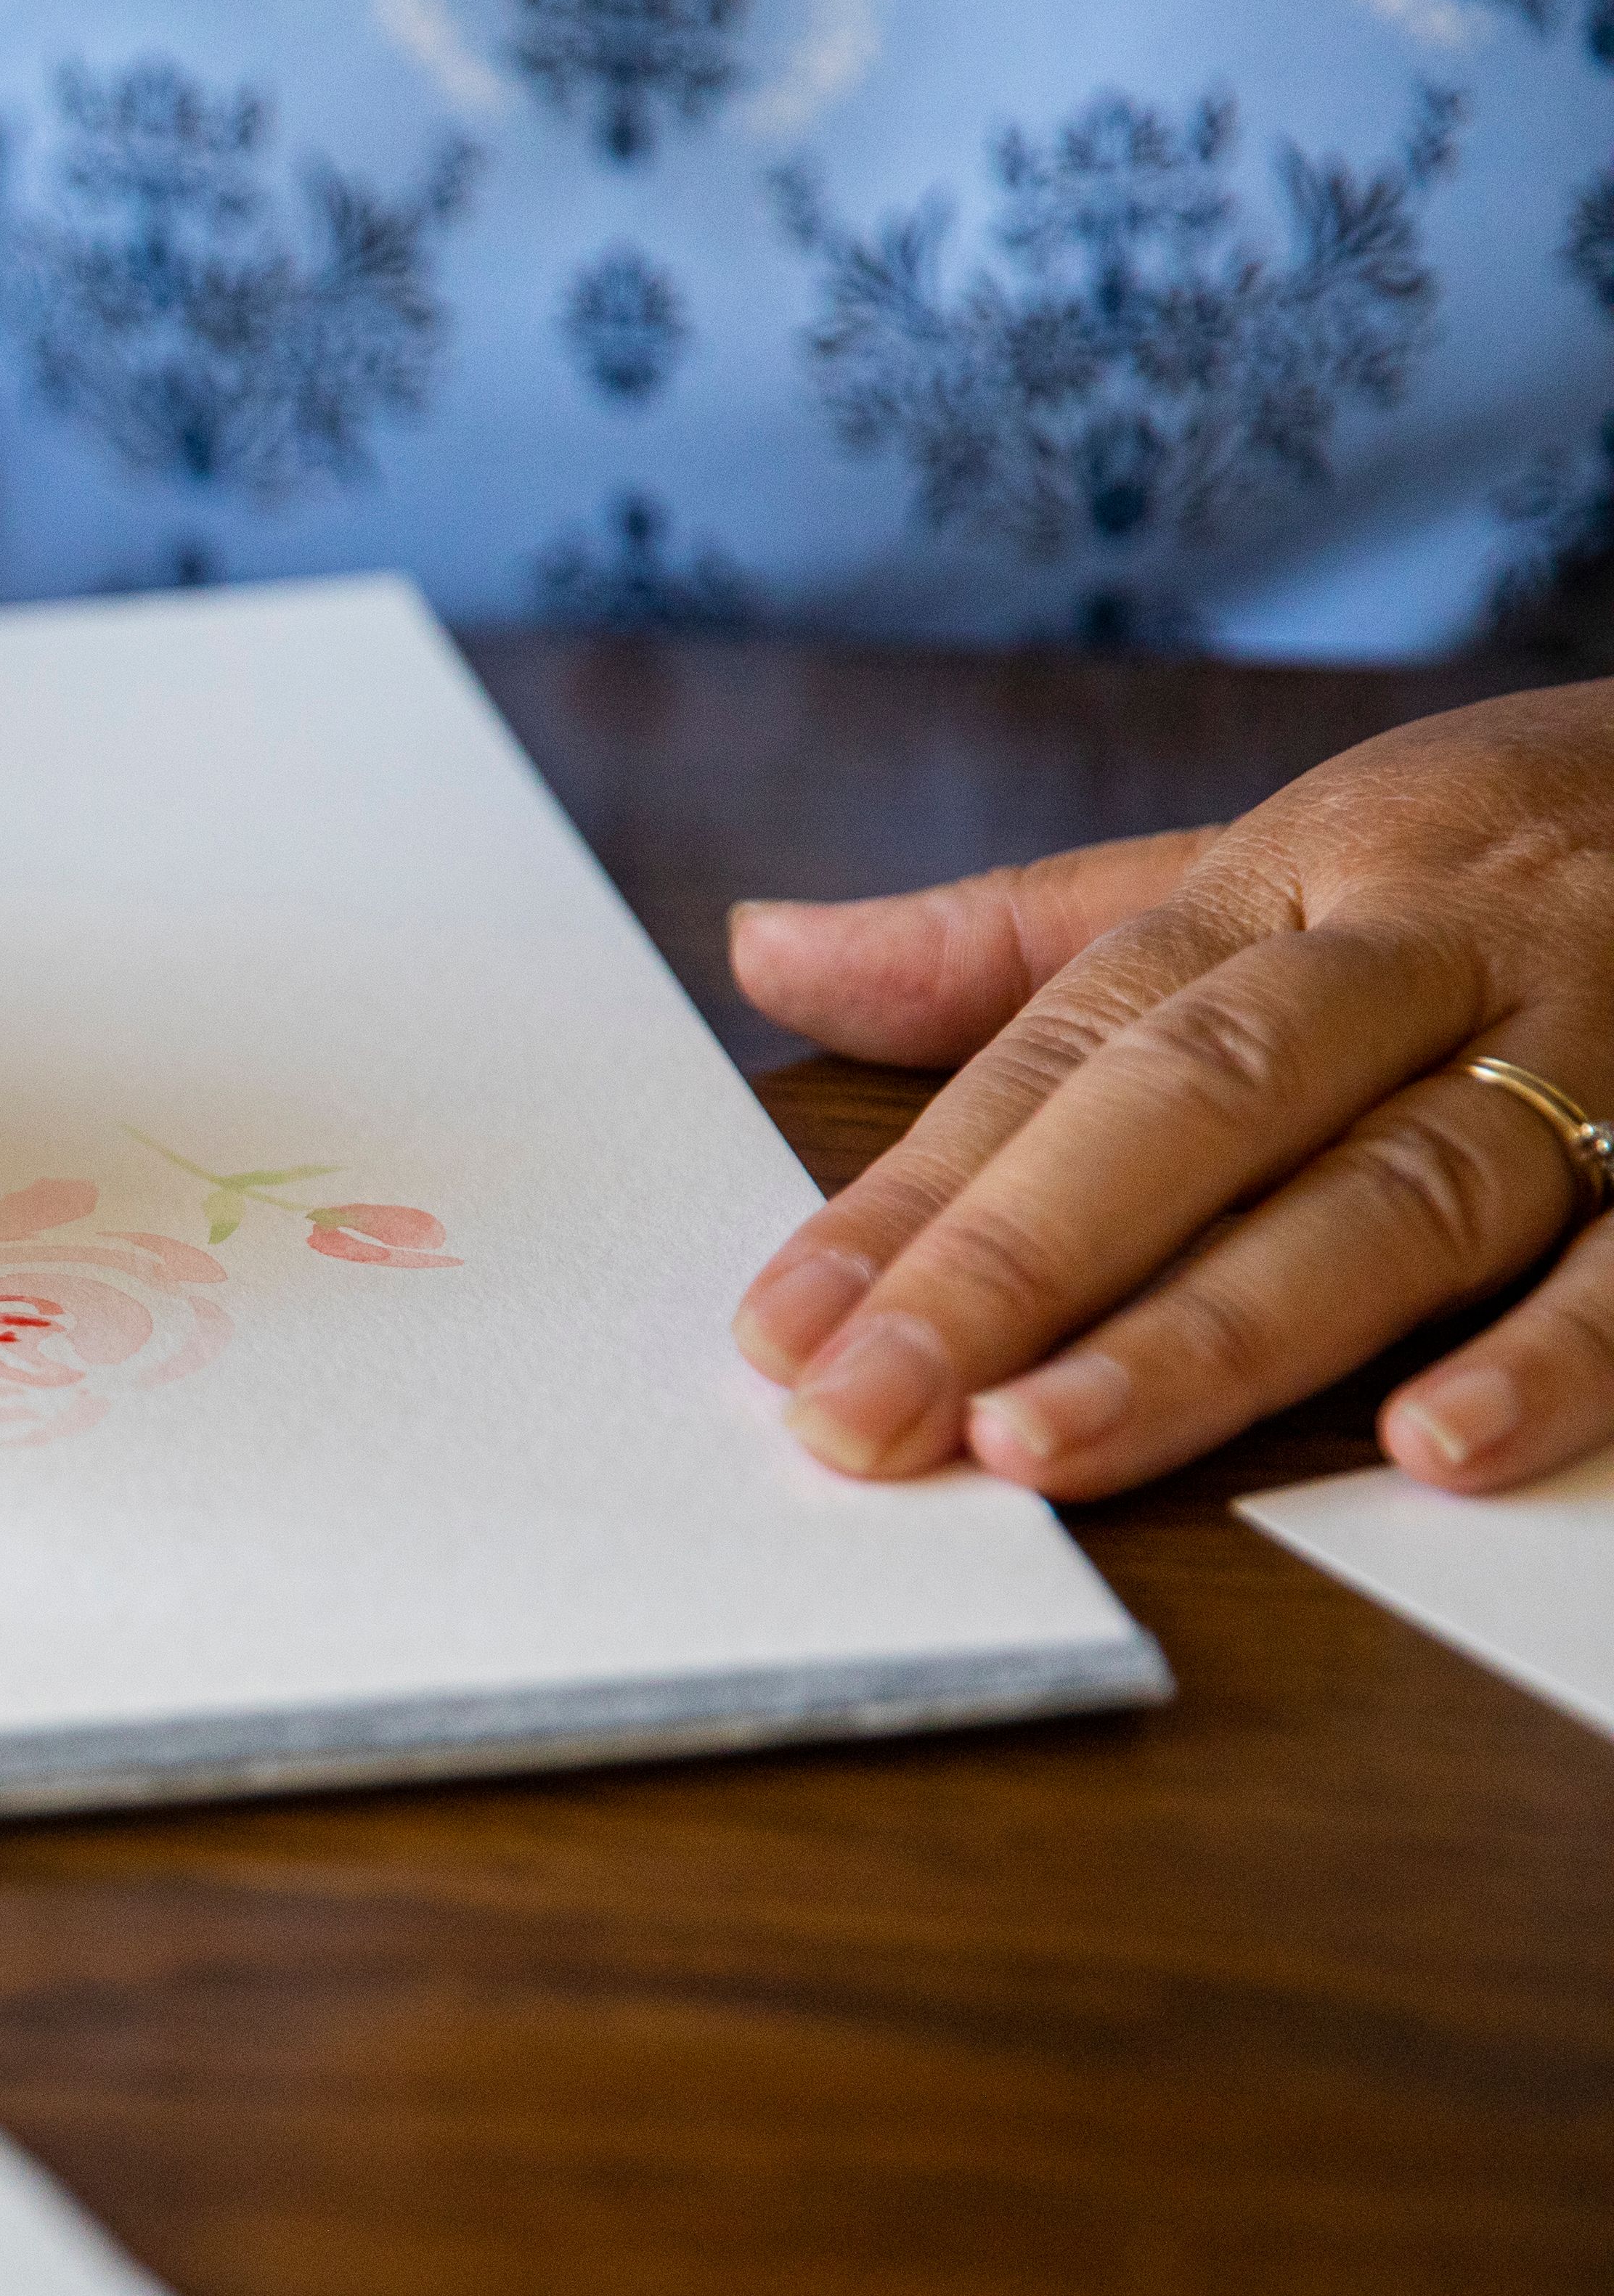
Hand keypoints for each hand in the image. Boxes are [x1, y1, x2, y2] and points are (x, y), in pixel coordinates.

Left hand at [728, 678, 1613, 1499]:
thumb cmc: (1496, 847)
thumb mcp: (1268, 855)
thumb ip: (1019, 943)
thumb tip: (767, 945)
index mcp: (1297, 880)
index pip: (1075, 1041)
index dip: (921, 1191)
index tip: (786, 1328)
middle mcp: (1440, 954)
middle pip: (1210, 1103)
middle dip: (1023, 1265)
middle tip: (868, 1413)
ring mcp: (1606, 1049)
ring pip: (1401, 1198)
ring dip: (1219, 1334)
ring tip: (1053, 1444)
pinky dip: (1557, 1356)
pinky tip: (1435, 1448)